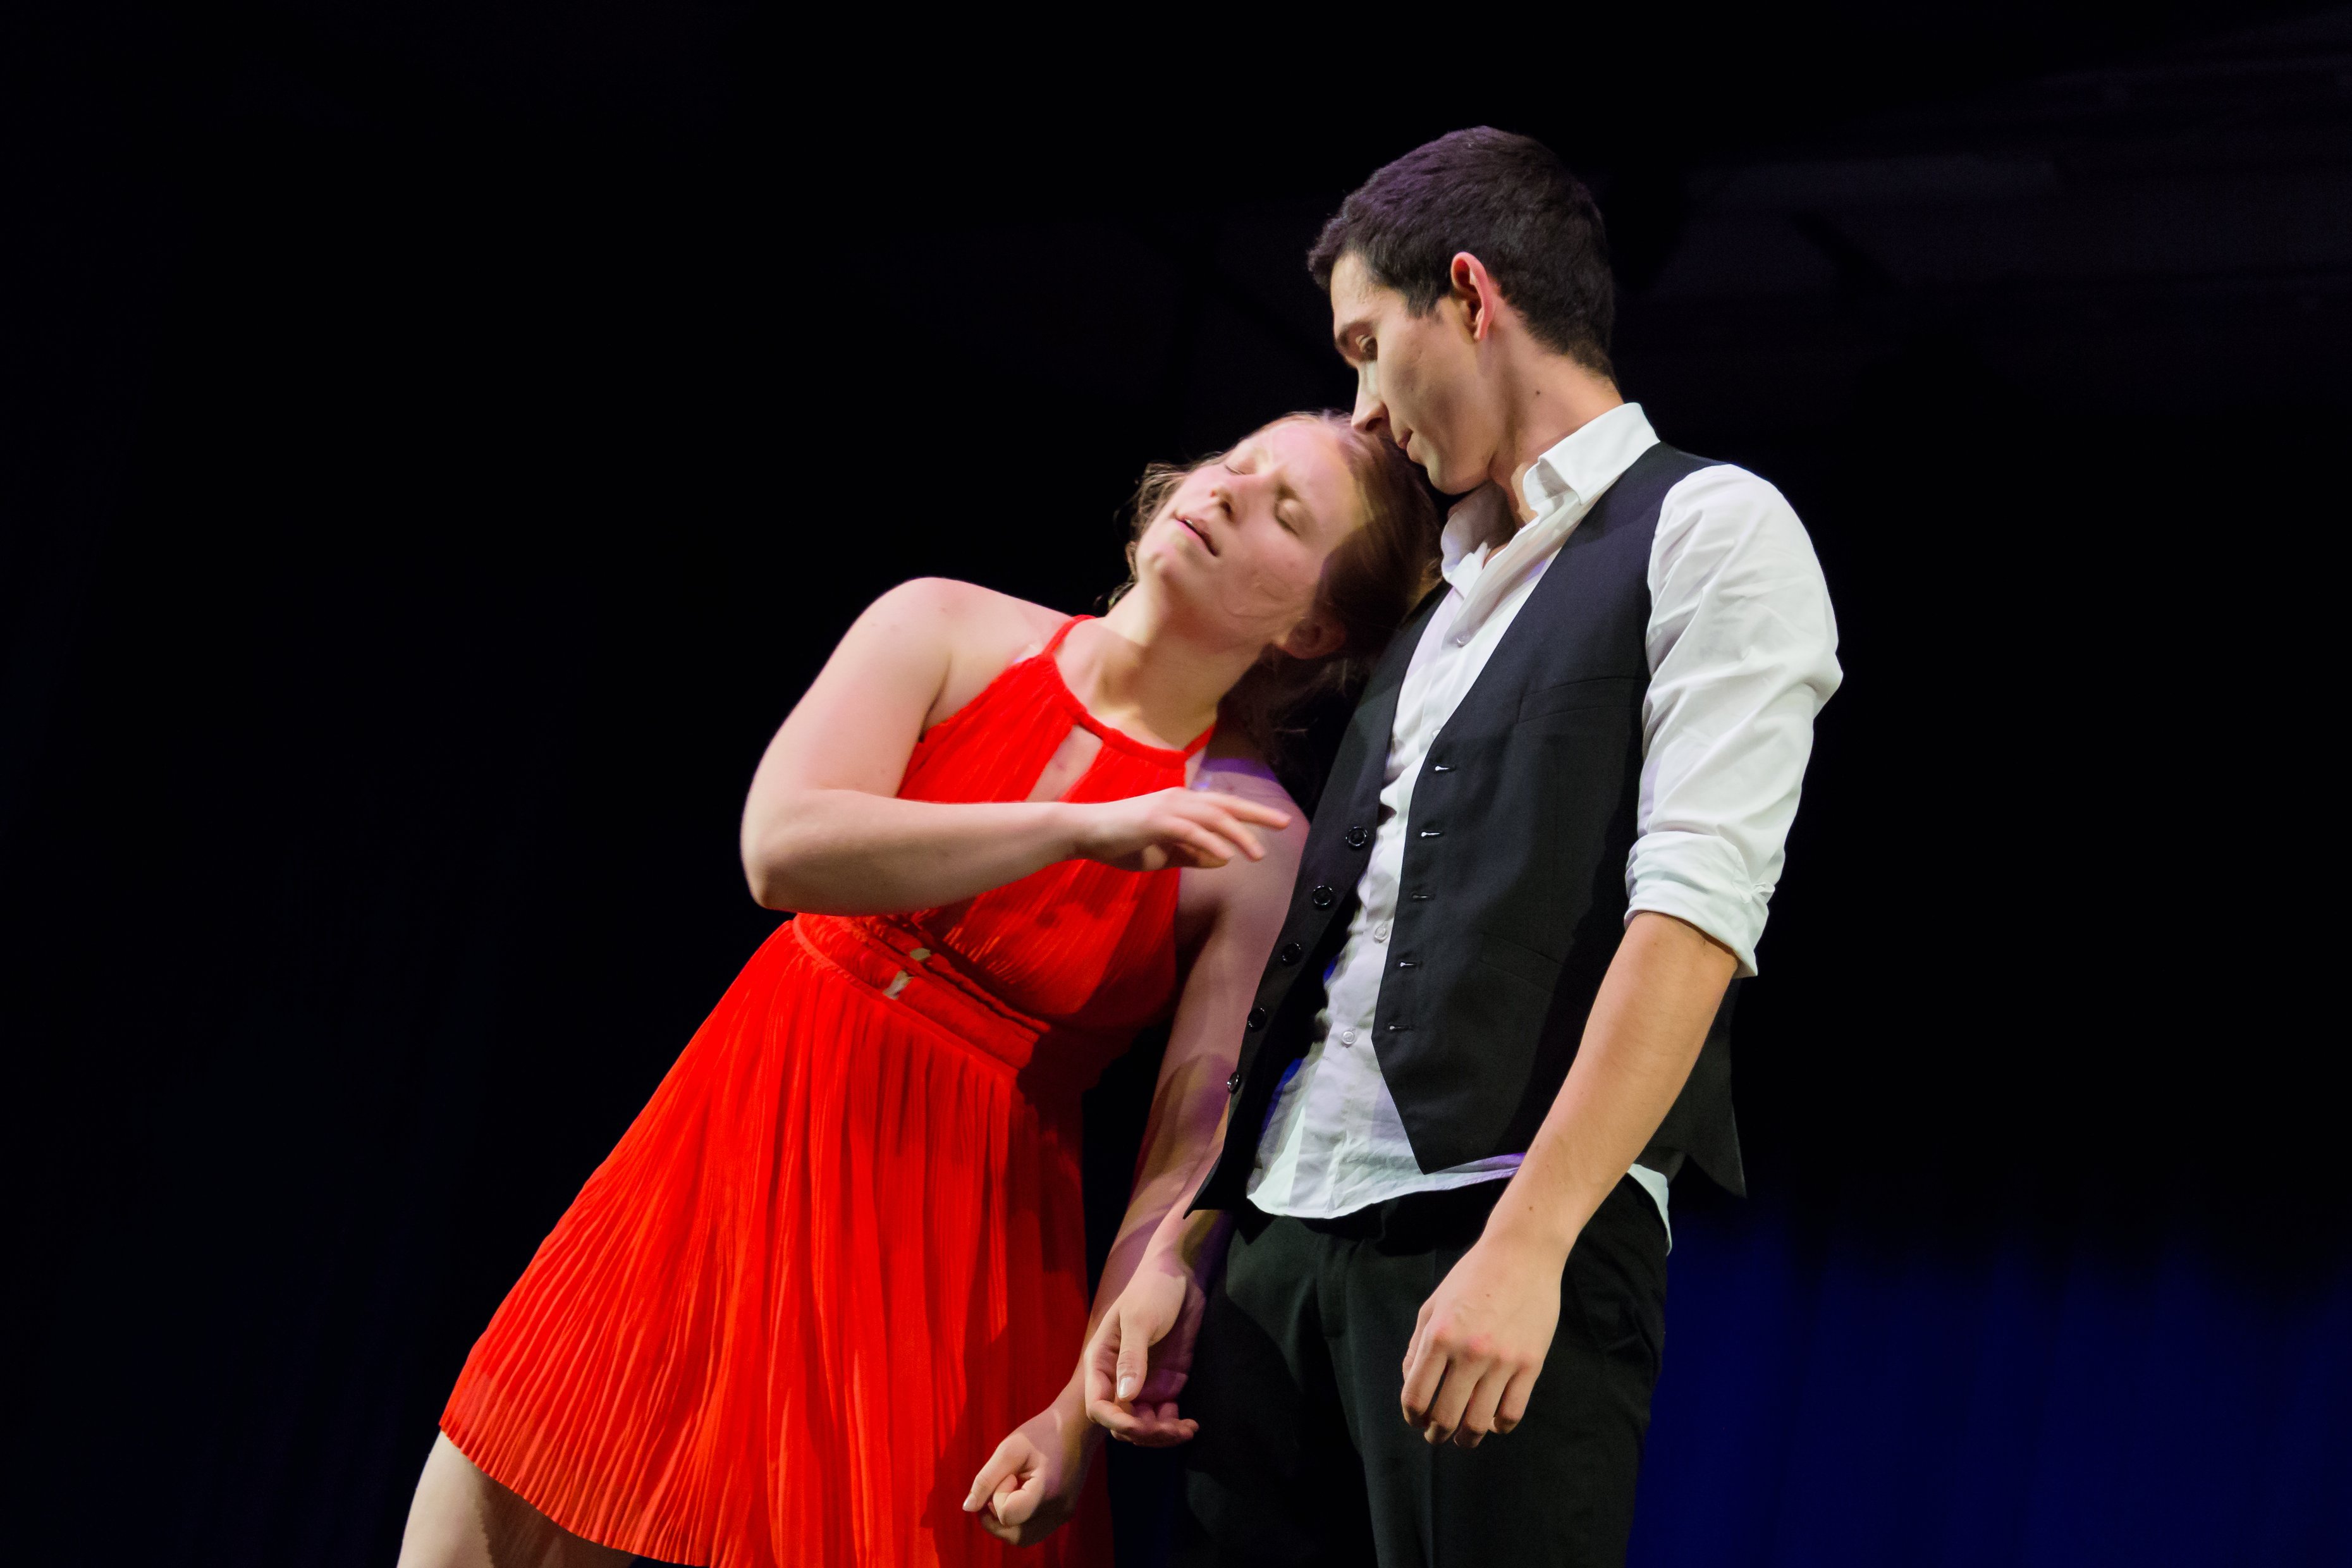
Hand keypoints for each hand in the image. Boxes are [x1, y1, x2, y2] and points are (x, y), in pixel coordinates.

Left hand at [962, 1391, 1094, 1545]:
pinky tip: (1020, 1497)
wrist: (1078, 1426)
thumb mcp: (1010, 1448)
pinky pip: (1035, 1531)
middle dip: (997, 1516)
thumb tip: (968, 1508)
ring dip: (1007, 1522)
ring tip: (1008, 1493)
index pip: (1008, 1515)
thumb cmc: (1042, 1432)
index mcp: (1046, 1492)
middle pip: (1014, 1535)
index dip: (998, 1496)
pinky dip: (1021, 1521)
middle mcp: (1058, 1511)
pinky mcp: (1065, 1514)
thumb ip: (986, 1478)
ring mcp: (1063, 1515)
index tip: (1008, 1474)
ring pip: (1024, 1538)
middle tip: (999, 1487)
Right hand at [1071, 788, 1290, 872]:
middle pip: (1227, 805)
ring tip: (1258, 854)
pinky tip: (1226, 854)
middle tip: (1285, 823)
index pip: (1223, 806)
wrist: (1084, 832)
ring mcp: (1168, 807)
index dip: (1251, 813)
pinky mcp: (1156, 821)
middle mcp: (1179, 799)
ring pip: (1214, 817)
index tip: (1276, 822)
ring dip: (1239, 835)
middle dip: (1257, 815)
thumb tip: (1222, 858)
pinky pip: (1191, 831)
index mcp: (1181, 804)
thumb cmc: (1120, 841)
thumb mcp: (1163, 853)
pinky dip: (1211, 842)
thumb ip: (1191, 854)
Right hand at [1084, 1244, 1207, 1445]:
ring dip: (1162, 1435)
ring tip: (1187, 1429)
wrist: (1180, 1277)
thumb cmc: (1152, 1291)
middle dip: (1145, 1433)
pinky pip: (1164, 1417)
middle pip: (1122, 1423)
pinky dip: (1175, 1426)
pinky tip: (1191, 1425)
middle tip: (1173, 1430)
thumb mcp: (1140, 1320)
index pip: (1099, 1406)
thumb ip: (1132, 1358)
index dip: (1117, 1422)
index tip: (1142, 1426)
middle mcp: (1118, 1380)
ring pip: (1144, 1426)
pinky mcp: (1165, 1385)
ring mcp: (1142, 1384)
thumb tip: (1125, 1397)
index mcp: (1102, 1363)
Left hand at [1399, 1233, 1562, 1448]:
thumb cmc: (1472, 1276)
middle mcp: (1468, 1352)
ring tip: (1463, 1440)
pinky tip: (1493, 1422)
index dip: (1413, 1417)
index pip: (1417, 1396)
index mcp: (1439, 1336)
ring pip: (1479, 1422)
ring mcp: (1503, 1361)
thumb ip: (1417, 1346)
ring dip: (1467, 1439)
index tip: (1416, 1421)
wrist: (1523, 1254)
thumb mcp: (1433, 1305)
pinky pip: (1513, 1412)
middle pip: (1446, 1416)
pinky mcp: (1531, 1364)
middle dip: (1436, 1434)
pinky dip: (1499, 1425)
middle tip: (1436, 1437)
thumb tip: (1411, 1384)